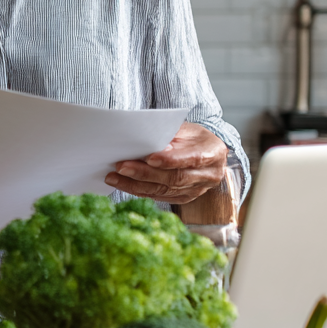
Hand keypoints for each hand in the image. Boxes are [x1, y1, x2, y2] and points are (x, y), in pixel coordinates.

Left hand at [104, 122, 227, 204]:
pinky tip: (125, 185)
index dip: (170, 160)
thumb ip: (169, 136)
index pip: (191, 158)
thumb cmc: (194, 137)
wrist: (209, 152)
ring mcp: (198, 189)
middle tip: (121, 167)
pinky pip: (162, 197)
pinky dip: (142, 191)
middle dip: (145, 173)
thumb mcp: (186, 128)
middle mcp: (208, 175)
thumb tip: (147, 145)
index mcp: (212, 152)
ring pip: (165, 190)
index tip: (149, 158)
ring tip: (114, 178)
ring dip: (137, 185)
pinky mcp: (186, 198)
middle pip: (175, 178)